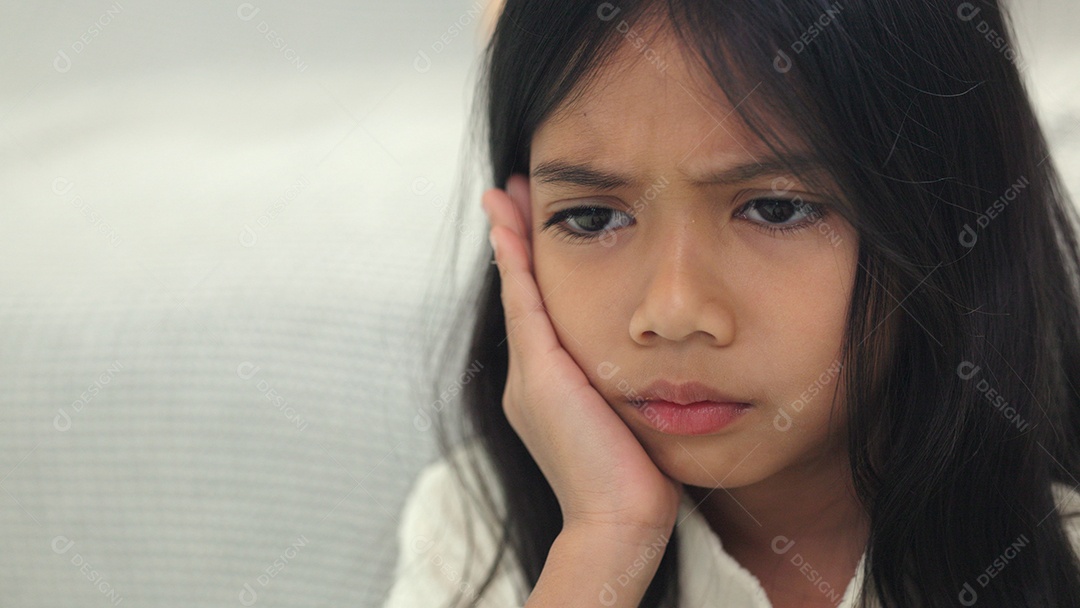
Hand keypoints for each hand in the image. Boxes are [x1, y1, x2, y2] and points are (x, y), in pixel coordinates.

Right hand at [482, 173, 682, 537]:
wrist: (620, 519)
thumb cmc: (636, 478)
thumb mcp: (628, 419)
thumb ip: (622, 386)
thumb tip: (654, 361)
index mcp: (547, 388)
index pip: (537, 312)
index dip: (530, 267)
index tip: (527, 224)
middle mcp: (528, 378)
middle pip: (521, 293)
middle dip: (513, 241)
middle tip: (507, 192)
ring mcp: (528, 375)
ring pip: (520, 292)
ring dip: (511, 239)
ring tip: (506, 194)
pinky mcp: (538, 373)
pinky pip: (525, 303)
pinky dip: (517, 263)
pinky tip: (511, 226)